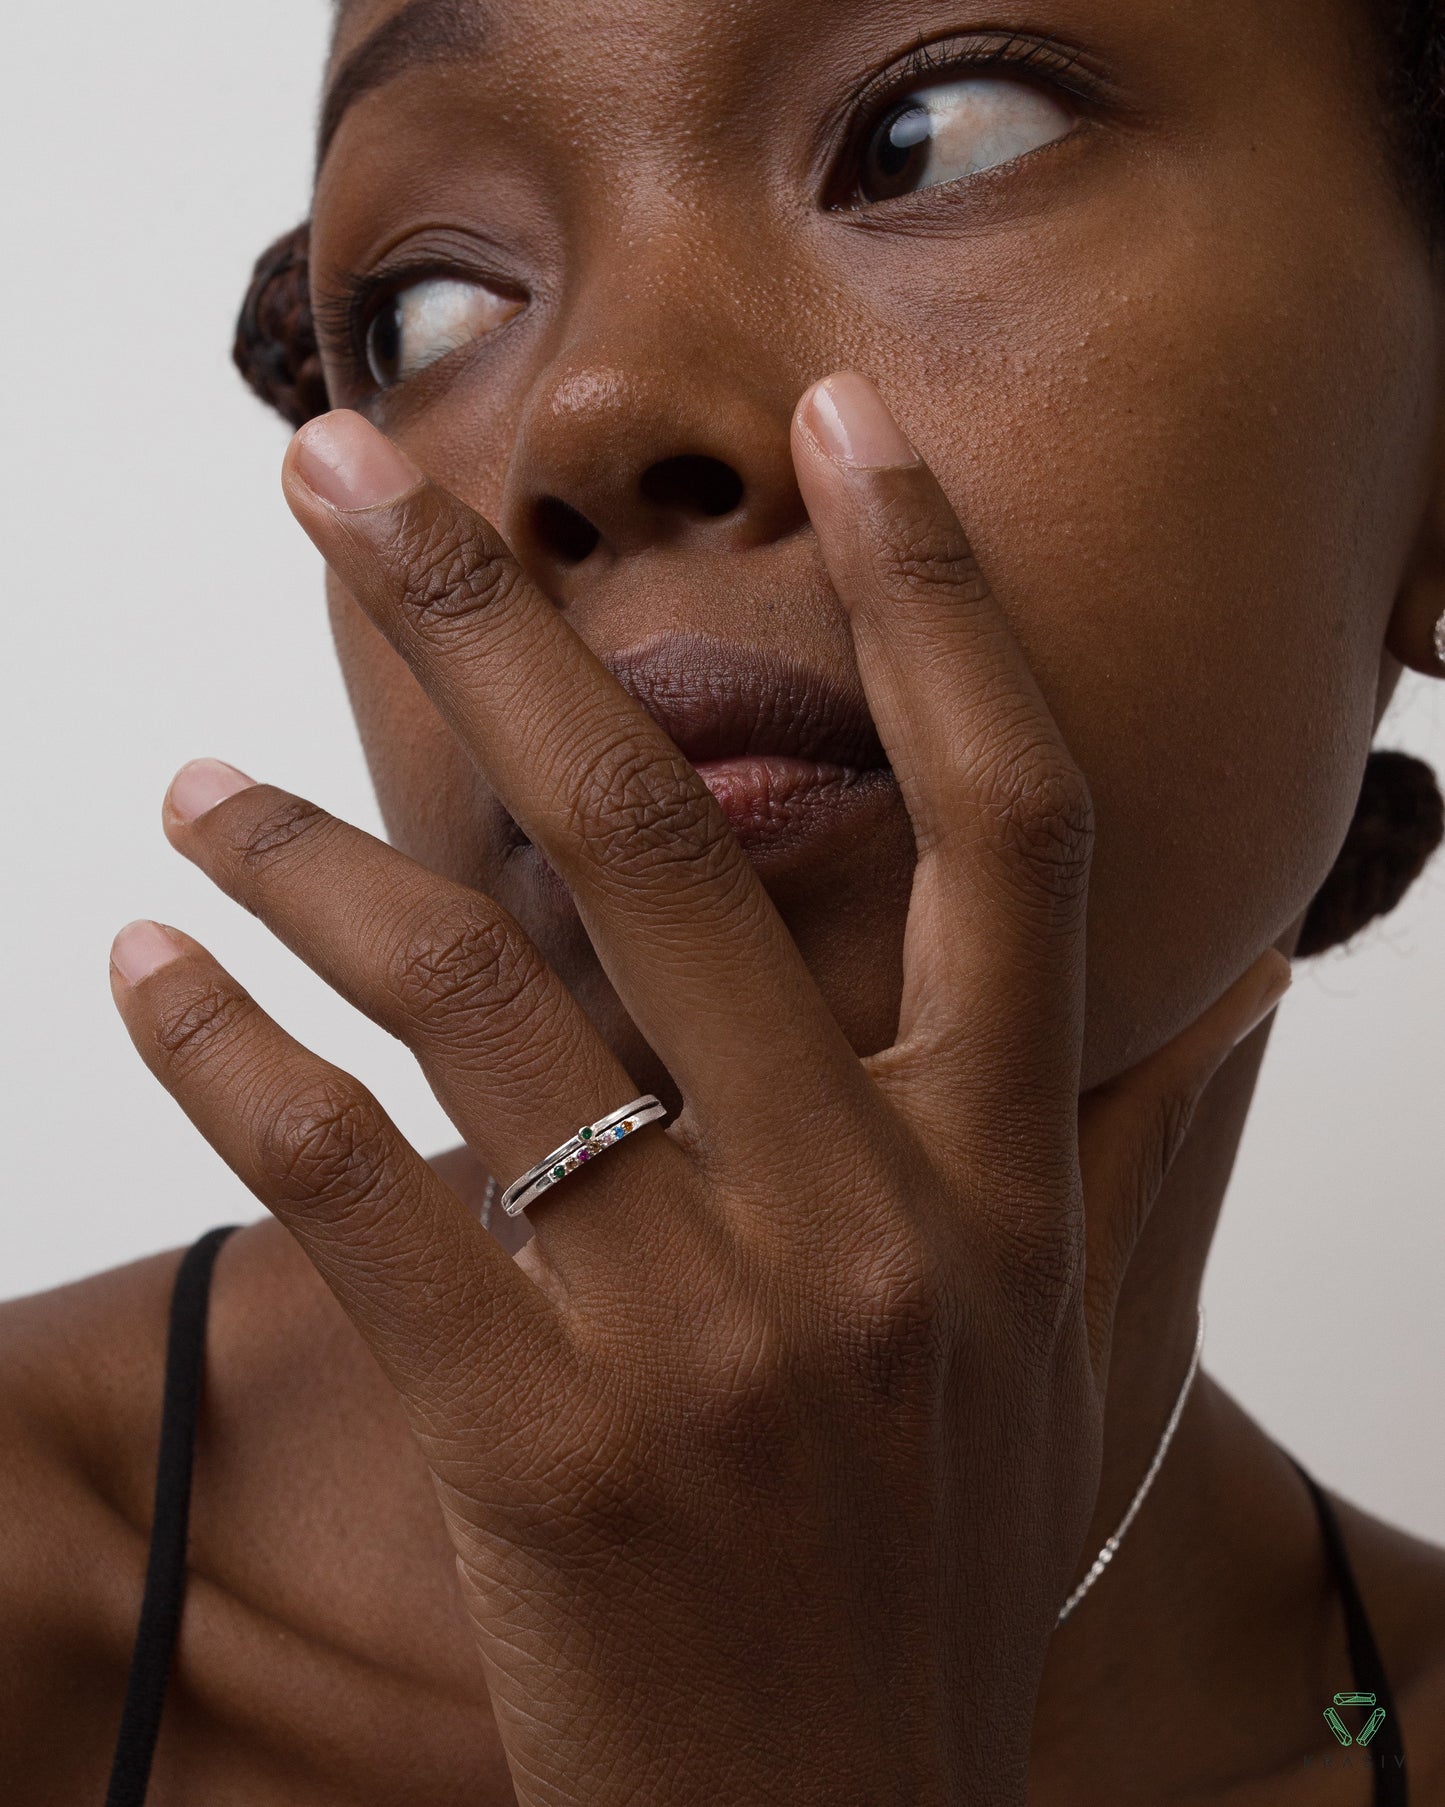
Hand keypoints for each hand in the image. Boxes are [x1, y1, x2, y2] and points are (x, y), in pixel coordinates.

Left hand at [109, 372, 1289, 1806]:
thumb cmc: (927, 1570)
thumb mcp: (1061, 1344)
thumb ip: (1130, 1142)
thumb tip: (1230, 979)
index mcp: (1001, 1168)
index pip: (1014, 816)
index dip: (944, 598)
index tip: (848, 422)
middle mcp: (862, 1209)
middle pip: (665, 826)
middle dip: (487, 617)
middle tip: (349, 473)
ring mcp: (696, 1323)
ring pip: (471, 988)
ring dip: (295, 854)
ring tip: (184, 787)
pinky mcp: (534, 1436)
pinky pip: (352, 1182)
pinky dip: (233, 1054)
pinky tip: (148, 970)